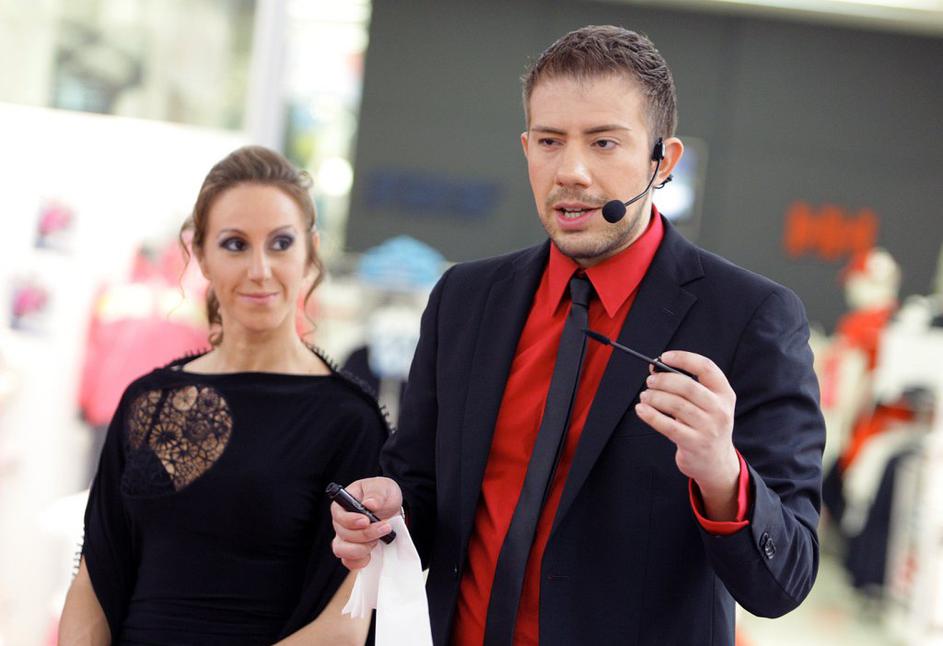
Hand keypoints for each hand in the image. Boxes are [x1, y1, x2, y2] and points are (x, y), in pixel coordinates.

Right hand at [331, 476, 402, 569]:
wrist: (392, 508)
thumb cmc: (382, 494)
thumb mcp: (382, 487)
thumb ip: (376, 494)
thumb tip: (369, 504)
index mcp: (343, 504)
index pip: (339, 515)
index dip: (351, 520)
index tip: (366, 520)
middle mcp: (341, 523)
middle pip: (343, 534)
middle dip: (365, 534)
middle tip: (384, 527)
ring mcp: (345, 538)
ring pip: (342, 550)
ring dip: (362, 548)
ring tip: (379, 539)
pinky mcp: (354, 551)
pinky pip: (349, 562)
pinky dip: (361, 561)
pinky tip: (373, 553)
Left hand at [634, 351, 739, 519]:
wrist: (715, 463)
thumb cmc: (705, 426)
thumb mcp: (707, 405)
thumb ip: (687, 386)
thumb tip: (655, 369)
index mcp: (724, 394)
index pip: (706, 368)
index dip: (684, 358)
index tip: (664, 357)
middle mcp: (720, 410)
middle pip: (687, 386)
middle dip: (663, 380)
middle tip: (649, 381)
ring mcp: (709, 428)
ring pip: (676, 405)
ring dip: (654, 397)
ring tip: (645, 396)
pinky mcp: (694, 444)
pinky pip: (668, 426)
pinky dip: (651, 416)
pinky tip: (641, 410)